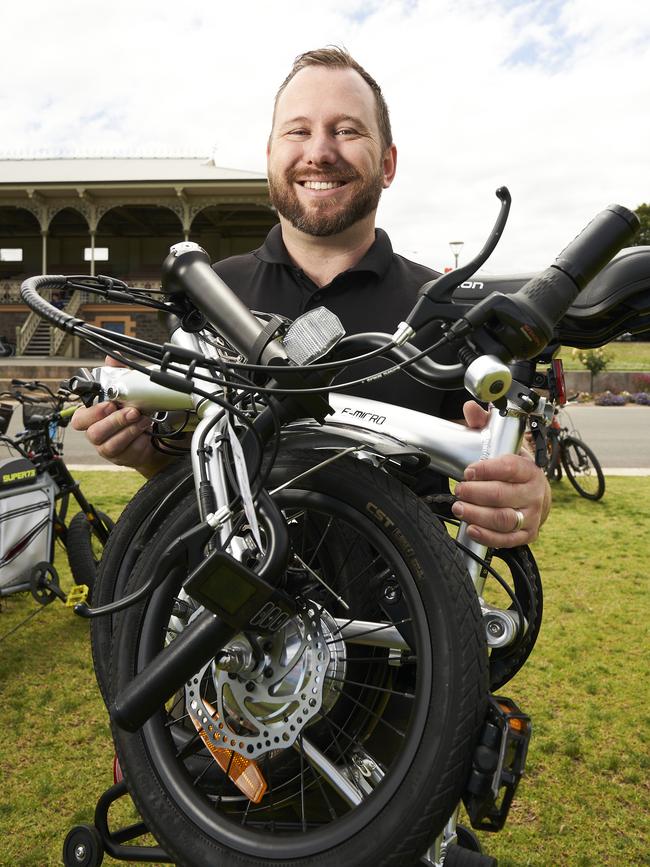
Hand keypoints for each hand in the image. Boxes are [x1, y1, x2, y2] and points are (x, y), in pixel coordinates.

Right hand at [71, 356, 172, 478]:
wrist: (149, 435)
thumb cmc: (131, 413)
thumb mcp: (126, 391)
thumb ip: (117, 373)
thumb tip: (113, 357)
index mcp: (91, 418)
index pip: (79, 419)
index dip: (92, 413)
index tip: (109, 404)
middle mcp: (96, 435)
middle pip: (94, 433)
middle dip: (115, 421)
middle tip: (132, 412)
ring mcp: (108, 449)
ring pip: (111, 445)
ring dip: (129, 430)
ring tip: (143, 419)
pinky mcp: (122, 458)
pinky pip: (128, 453)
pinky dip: (139, 441)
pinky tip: (146, 433)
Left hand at [450, 401, 550, 547]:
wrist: (538, 495)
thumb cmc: (516, 470)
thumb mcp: (503, 445)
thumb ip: (484, 425)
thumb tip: (471, 408)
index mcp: (529, 469)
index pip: (510, 467)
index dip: (487, 469)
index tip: (469, 471)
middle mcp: (534, 492)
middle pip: (503, 495)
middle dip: (476, 493)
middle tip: (458, 490)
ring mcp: (531, 515)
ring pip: (503, 518)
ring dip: (477, 514)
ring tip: (459, 507)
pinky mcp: (526, 534)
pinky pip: (506, 539)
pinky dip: (487, 536)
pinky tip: (471, 528)